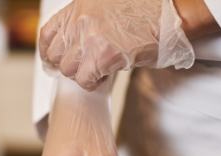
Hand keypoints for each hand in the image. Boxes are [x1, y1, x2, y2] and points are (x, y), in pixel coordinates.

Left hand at [39, 0, 194, 89]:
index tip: (54, 62)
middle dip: (70, 65)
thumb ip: (84, 21)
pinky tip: (107, 74)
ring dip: (83, 74)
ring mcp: (90, 38)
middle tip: (86, 67)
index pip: (47, 34)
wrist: (173, 12)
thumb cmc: (146, 10)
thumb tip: (70, 46)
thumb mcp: (105, 6)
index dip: (49, 52)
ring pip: (69, 70)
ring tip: (100, 69)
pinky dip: (94, 83)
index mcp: (78, 7)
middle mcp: (80, 21)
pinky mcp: (103, 55)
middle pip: (57, 55)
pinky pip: (85, 80)